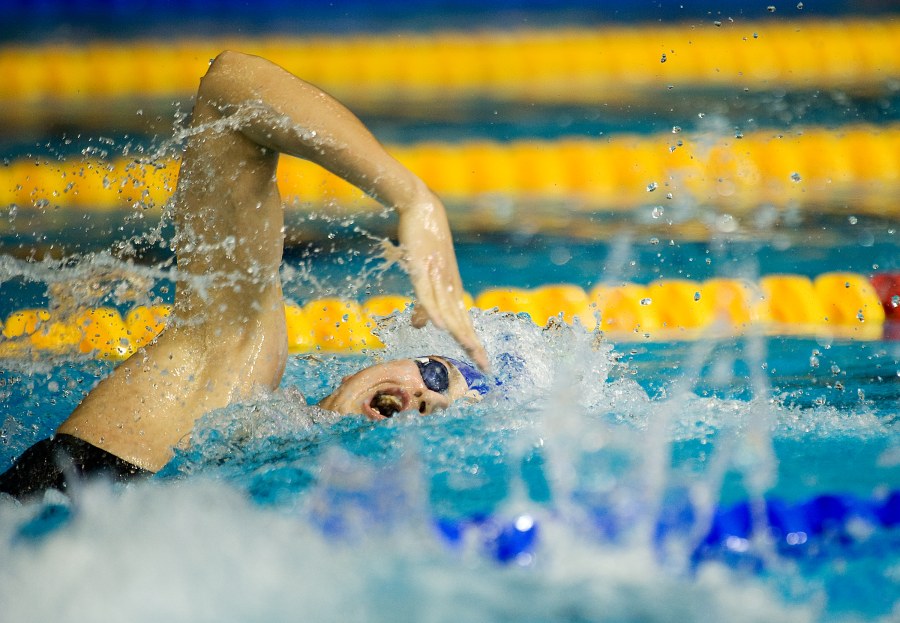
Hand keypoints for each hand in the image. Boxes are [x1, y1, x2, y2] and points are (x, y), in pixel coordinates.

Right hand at [397, 198, 488, 370]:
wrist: (423, 211)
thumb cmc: (425, 245)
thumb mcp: (424, 278)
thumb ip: (423, 304)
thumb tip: (419, 326)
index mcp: (452, 291)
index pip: (465, 323)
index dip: (473, 344)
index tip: (484, 366)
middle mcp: (450, 286)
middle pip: (462, 321)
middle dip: (473, 344)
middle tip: (485, 366)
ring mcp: (436, 277)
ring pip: (448, 310)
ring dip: (459, 332)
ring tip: (469, 351)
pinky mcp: (421, 267)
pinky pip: (427, 293)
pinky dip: (432, 310)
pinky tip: (438, 325)